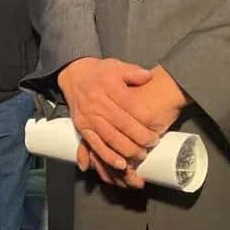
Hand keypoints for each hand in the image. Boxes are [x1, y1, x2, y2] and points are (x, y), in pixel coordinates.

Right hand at [87, 65, 189, 188]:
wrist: (73, 74)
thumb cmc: (99, 72)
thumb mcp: (117, 65)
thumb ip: (134, 72)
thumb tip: (148, 76)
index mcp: (109, 87)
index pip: (130, 105)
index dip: (145, 118)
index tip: (157, 127)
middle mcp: (98, 103)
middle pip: (122, 124)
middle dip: (139, 137)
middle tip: (152, 143)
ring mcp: (89, 117)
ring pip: (110, 137)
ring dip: (126, 150)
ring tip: (140, 156)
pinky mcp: (82, 128)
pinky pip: (95, 145)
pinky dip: (107, 156)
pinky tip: (120, 164)